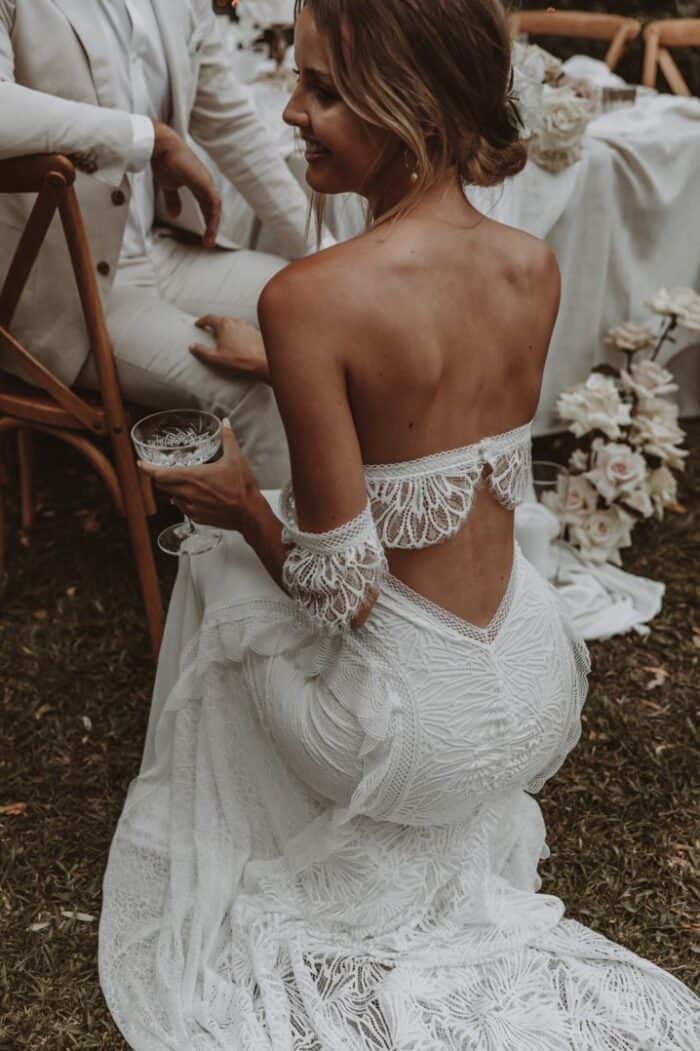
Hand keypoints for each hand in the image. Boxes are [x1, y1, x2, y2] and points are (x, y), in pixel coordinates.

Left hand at [138, 418, 262, 533]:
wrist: (249, 514)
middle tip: (161, 470)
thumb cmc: (242, 487)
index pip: (160, 474)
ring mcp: (191, 507)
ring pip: (171, 496)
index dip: (147, 469)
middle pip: (162, 485)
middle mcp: (187, 493)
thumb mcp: (236, 458)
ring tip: (181, 482)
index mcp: (193, 477)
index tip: (141, 463)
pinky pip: (182, 507)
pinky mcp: (196, 517)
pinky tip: (193, 495)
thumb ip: (228, 438)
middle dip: (159, 477)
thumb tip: (225, 423)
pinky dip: (183, 500)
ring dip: (172, 488)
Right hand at [151, 121, 221, 248]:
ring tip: (208, 241)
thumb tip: (175, 214)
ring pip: (215, 208)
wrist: (161, 147)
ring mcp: (206, 182)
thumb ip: (173, 199)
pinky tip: (209, 230)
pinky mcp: (205, 183)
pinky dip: (213, 219)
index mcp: (198, 183)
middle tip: (208, 242)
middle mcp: (205, 183)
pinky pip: (214, 205)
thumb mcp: (168, 186)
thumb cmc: (163, 161)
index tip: (204, 235)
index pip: (207, 205)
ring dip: (213, 226)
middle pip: (212, 208)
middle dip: (211, 226)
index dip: (207, 220)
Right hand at [190, 315, 269, 382]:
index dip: (202, 321)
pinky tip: (239, 342)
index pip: (209, 318)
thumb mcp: (215, 358)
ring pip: (234, 324)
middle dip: (215, 324)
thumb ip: (202, 351)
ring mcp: (247, 326)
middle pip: (222, 319)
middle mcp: (236, 321)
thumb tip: (192, 346)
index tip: (198, 324)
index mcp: (224, 325)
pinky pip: (244, 330)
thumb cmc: (239, 360)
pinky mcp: (256, 332)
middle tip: (210, 330)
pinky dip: (238, 333)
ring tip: (224, 337)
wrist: (262, 362)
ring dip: (228, 328)